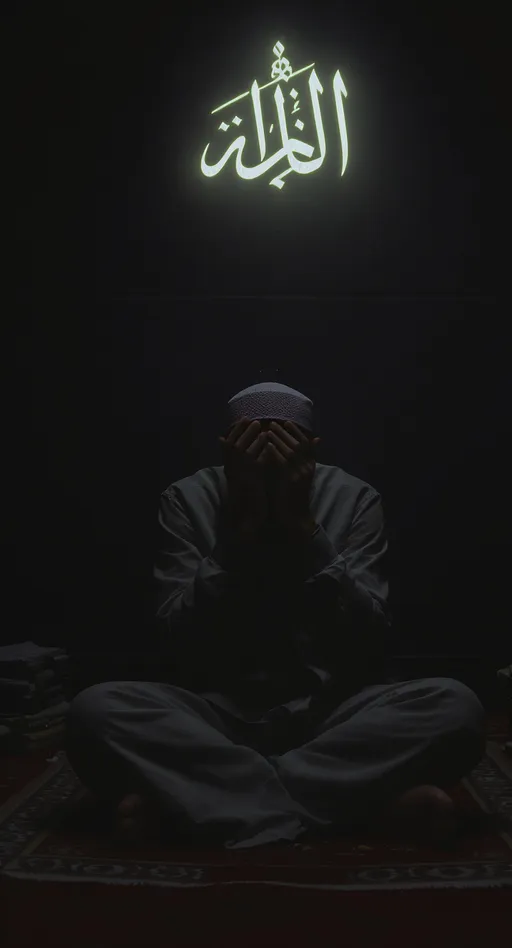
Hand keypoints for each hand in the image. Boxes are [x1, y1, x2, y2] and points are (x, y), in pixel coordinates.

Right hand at [219, 418, 269, 536]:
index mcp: (230, 472)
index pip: (228, 447)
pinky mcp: (248, 483)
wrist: (249, 524)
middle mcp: (231, 473)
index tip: (243, 420)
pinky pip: (252, 464)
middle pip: (232, 446)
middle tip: (253, 420)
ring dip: (252, 439)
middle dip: (243, 432)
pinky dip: (259, 452)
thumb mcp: (246, 481)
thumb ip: (246, 466)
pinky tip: (267, 444)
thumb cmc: (250, 502)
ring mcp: (238, 477)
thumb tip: (252, 456)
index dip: (235, 432)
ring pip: (241, 452)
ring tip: (263, 429)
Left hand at [266, 421, 320, 533]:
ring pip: (291, 450)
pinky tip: (268, 445)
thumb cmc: (291, 498)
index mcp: (310, 466)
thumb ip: (293, 463)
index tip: (287, 423)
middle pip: (298, 444)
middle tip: (273, 423)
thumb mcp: (294, 477)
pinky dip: (276, 452)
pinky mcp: (291, 480)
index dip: (297, 432)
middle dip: (285, 433)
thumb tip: (283, 451)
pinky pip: (284, 462)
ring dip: (279, 439)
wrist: (294, 517)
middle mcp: (307, 468)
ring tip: (268, 430)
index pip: (307, 443)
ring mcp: (301, 474)